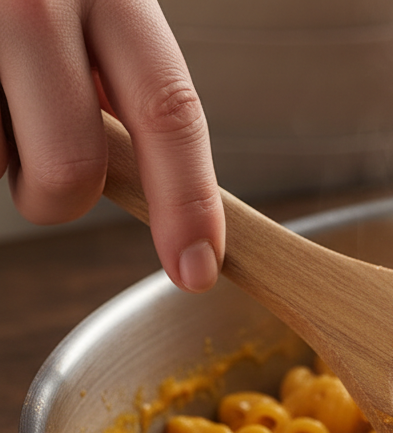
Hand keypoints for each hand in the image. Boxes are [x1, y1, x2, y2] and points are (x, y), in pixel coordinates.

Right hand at [0, 0, 223, 290]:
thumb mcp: (100, 10)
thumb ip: (126, 82)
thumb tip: (161, 192)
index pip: (169, 111)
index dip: (188, 202)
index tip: (196, 269)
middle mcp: (40, 1)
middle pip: (72, 167)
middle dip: (61, 199)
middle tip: (44, 168)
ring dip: (1, 156)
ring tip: (1, 94)